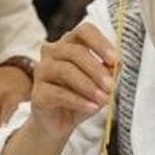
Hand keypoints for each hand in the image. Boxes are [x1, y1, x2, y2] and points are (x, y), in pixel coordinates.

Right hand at [27, 23, 117, 142]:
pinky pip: (58, 93)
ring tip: (104, 99)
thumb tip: (117, 65)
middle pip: (75, 51)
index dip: (100, 43)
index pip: (84, 31)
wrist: (59, 123)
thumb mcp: (100, 84)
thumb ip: (108, 72)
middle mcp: (52, 52)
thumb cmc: (80, 97)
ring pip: (65, 70)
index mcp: (70, 44)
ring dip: (88, 85)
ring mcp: (41, 71)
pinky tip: (91, 107)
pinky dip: (78, 100)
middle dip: (96, 69)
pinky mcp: (37, 92)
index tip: (115, 60)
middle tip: (111, 85)